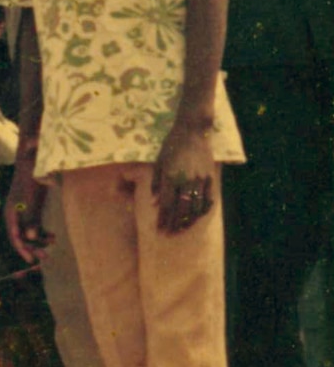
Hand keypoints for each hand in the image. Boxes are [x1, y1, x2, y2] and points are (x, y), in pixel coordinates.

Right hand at [5, 163, 51, 264]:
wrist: (34, 164)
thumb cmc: (30, 182)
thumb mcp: (30, 202)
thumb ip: (29, 220)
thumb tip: (29, 238)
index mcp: (11, 214)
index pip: (15, 237)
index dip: (22, 249)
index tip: (31, 260)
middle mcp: (15, 215)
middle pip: (22, 237)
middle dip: (33, 247)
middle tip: (45, 257)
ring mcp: (24, 212)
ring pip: (30, 232)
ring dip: (39, 240)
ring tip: (52, 243)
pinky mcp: (32, 208)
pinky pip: (36, 225)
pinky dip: (43, 231)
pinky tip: (52, 236)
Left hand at [152, 119, 216, 233]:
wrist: (193, 131)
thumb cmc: (172, 145)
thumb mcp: (159, 161)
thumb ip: (156, 182)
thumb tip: (155, 202)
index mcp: (170, 176)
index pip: (166, 204)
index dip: (162, 219)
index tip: (158, 230)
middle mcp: (186, 180)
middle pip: (180, 209)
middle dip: (173, 224)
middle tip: (168, 236)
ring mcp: (200, 179)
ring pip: (195, 207)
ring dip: (188, 221)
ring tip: (181, 231)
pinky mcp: (211, 177)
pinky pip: (208, 198)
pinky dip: (202, 210)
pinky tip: (197, 217)